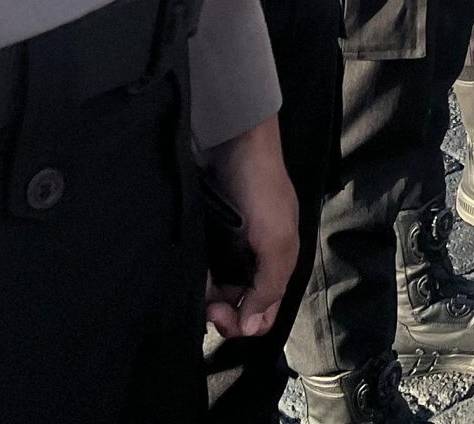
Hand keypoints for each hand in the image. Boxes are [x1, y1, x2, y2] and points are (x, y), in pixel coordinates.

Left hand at [202, 118, 295, 341]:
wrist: (236, 144)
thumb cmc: (261, 191)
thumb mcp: (276, 240)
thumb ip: (268, 286)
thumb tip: (251, 329)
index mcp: (280, 264)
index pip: (266, 313)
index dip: (246, 323)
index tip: (224, 314)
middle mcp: (258, 261)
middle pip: (242, 307)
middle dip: (226, 313)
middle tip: (208, 306)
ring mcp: (234, 249)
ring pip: (222, 292)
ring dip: (210, 298)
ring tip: (198, 287)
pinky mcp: (213, 237)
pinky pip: (207, 271)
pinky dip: (200, 280)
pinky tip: (194, 275)